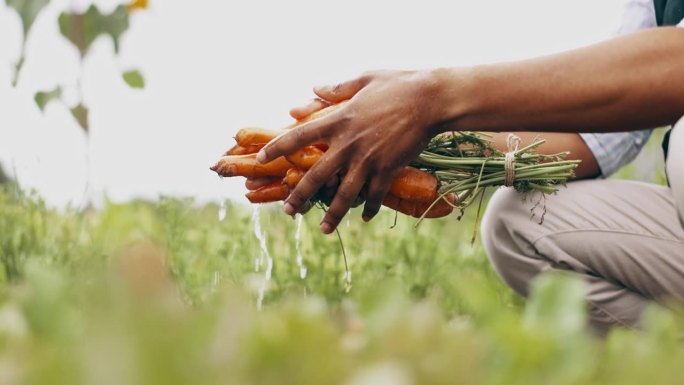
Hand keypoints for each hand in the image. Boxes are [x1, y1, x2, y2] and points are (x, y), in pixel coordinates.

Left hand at [257, 70, 443, 233]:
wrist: (430, 100)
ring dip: (333, 214)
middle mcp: (347, 143)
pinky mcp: (387, 169)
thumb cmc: (398, 85)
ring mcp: (367, 159)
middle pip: (316, 175)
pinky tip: (364, 217)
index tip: (260, 159)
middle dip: (299, 196)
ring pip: (344, 194)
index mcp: (338, 120)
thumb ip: (336, 88)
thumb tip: (314, 88)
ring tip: (323, 230)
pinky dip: (369, 207)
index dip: (277, 148)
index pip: (299, 137)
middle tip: (287, 211)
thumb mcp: (364, 79)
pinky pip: (374, 195)